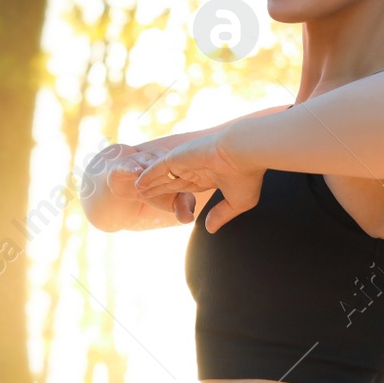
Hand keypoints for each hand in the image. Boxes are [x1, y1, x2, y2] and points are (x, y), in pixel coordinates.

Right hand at [95, 143, 197, 223]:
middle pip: (167, 159)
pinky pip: (126, 164)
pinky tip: (136, 172)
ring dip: (151, 165)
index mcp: (173, 163)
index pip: (185, 164)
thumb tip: (190, 218)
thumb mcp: (169, 202)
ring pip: (148, 159)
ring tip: (158, 171)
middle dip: (172, 165)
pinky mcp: (121, 164)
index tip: (202, 178)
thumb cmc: (152, 191)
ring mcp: (139, 159)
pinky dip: (131, 167)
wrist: (123, 186)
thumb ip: (182, 208)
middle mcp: (157, 157)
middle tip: (179, 175)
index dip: (192, 170)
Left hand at [133, 131, 263, 231]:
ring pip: (164, 174)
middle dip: (160, 187)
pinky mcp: (178, 157)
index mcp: (211, 176)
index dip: (177, 192)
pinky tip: (138, 181)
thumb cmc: (246, 177)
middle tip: (146, 194)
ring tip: (137, 189)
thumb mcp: (236, 202)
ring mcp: (187, 161)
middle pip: (173, 180)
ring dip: (150, 182)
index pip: (190, 186)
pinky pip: (158, 168)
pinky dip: (148, 175)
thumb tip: (209, 229)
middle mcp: (198, 167)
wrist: (244, 153)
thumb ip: (221, 215)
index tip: (170, 199)